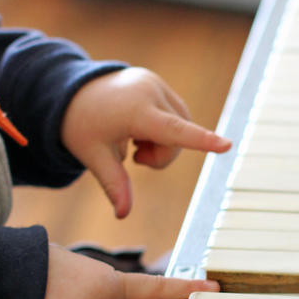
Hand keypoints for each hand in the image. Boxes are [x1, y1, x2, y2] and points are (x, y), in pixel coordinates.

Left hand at [60, 67, 231, 217]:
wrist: (72, 91)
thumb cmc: (81, 125)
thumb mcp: (93, 156)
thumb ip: (115, 185)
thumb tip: (123, 215)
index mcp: (134, 111)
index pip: (173, 131)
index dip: (201, 140)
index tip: (227, 145)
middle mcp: (150, 92)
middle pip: (177, 140)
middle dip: (160, 155)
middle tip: (134, 156)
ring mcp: (157, 85)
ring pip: (181, 128)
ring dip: (163, 142)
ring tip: (135, 138)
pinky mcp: (159, 84)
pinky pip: (176, 115)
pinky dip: (163, 128)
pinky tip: (139, 125)